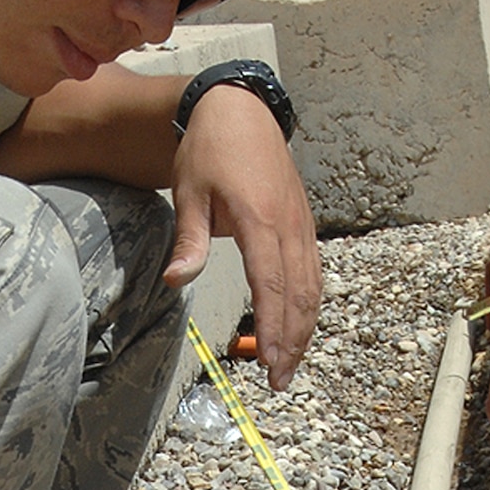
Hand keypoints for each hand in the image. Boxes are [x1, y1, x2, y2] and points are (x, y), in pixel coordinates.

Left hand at [166, 83, 320, 390]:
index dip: (273, 327)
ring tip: (290, 364)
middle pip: (298, 295)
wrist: (239, 109)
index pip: (271, 285)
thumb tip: (177, 281)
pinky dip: (309, 304)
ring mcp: (300, 224)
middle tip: (279, 380)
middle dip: (291, 341)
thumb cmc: (209, 152)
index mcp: (260, 220)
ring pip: (311, 287)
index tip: (269, 362)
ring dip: (304, 328)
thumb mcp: (189, 193)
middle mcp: (288, 225)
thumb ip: (189, 241)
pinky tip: (299, 327)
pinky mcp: (302, 223)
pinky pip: (312, 271)